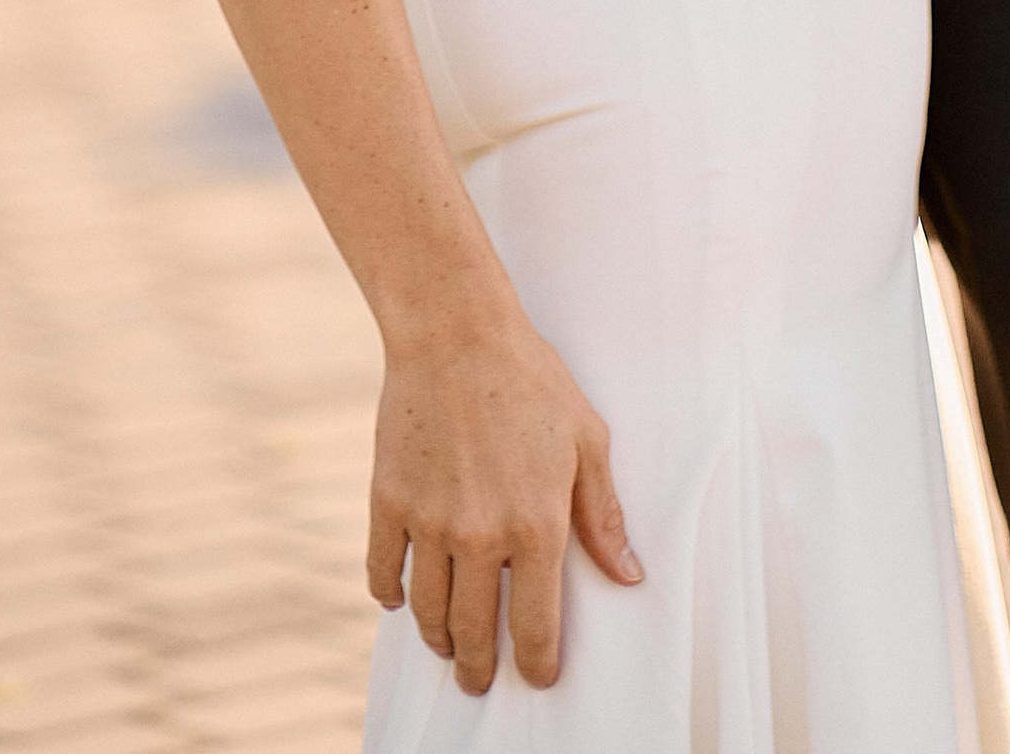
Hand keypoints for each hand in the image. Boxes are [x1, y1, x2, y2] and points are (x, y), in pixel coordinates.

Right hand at [370, 296, 641, 692]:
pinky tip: (399, 601)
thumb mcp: (586, 440)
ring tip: (446, 647)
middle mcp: (481, 535)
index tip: (537, 678)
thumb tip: (627, 576)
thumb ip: (603, 515)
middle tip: (480, 680)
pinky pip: (381, 571)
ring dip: (438, 640)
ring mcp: (428, 521)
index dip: (537, 664)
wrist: (454, 330)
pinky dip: (389, 596)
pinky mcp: (387, 499)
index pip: (536, 628)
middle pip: (475, 633)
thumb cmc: (530, 379)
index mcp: (537, 525)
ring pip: (428, 612)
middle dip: (480, 668)